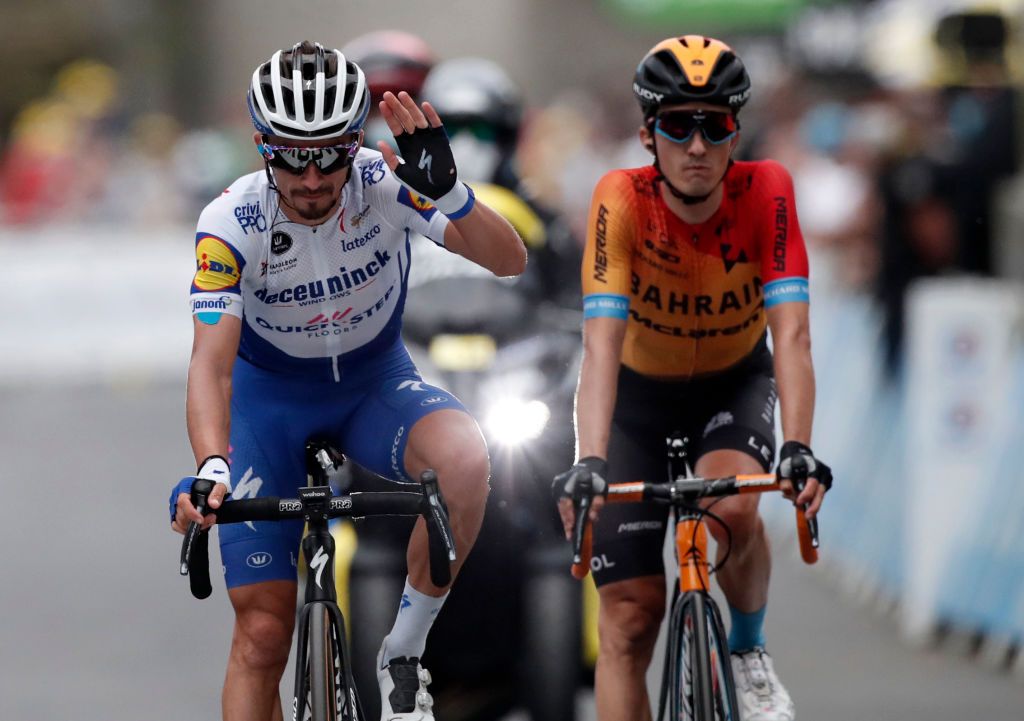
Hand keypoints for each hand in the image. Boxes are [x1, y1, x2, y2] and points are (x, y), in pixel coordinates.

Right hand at [169, 456, 230, 533]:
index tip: (201, 520)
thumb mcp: (219, 486)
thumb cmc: (212, 484)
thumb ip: (217, 494)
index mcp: (185, 486)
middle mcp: (177, 496)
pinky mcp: (177, 513)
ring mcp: (175, 505)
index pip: (183, 501)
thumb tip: (214, 504)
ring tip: (208, 521)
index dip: (191, 513)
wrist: (211, 486)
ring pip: (179, 522)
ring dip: (193, 526)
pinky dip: (186, 529)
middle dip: (195, 521)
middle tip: (211, 518)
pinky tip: (198, 526)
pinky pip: (176, 525)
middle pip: (181, 514)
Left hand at [376, 91, 474, 217]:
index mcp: (405, 145)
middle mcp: (415, 138)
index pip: (395, 127)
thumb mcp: (400, 173)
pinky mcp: (440, 138)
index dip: (389, 116)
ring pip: (418, 118)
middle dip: (397, 107)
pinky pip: (436, 124)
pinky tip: (424, 105)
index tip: (382, 104)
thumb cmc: (419, 184)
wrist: (439, 190)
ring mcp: (428, 137)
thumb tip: (380, 143)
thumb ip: (390, 159)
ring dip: (411, 107)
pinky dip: (431, 115)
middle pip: (405, 119)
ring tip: (402, 95)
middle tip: (388, 95)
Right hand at [553, 456, 608, 539]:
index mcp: (571, 484)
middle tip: (569, 535)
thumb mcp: (601, 491)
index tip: (571, 527)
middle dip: (566, 522)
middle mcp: (560, 485)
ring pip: (560, 506)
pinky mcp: (557, 487)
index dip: (569, 517)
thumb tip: (592, 517)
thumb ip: (597, 504)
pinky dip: (565, 511)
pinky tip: (569, 520)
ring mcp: (557, 486)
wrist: (590, 466)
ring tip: (569, 530)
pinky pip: (560, 502)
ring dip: (565, 517)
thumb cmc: (595, 479)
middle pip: (562, 507)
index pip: (566, 504)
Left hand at [776, 441, 831, 518]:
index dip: (806, 494)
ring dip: (810, 503)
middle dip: (814, 506)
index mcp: (814, 467)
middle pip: (820, 492)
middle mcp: (823, 473)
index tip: (799, 502)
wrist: (798, 453)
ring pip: (820, 495)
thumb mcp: (783, 469)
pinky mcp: (826, 484)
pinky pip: (818, 494)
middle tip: (808, 517)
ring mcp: (826, 478)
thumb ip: (785, 481)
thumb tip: (787, 492)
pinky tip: (801, 500)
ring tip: (799, 506)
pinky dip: (811, 499)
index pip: (812, 484)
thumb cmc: (790, 462)